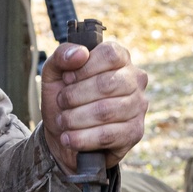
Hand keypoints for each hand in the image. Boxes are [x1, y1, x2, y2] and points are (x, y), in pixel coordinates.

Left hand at [40, 38, 147, 174]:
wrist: (62, 135)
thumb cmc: (64, 100)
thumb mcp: (54, 74)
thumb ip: (61, 56)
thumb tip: (80, 53)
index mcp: (120, 59)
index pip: (110, 54)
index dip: (83, 68)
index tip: (67, 79)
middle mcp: (135, 80)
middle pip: (106, 84)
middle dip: (74, 96)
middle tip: (62, 103)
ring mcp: (138, 106)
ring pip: (105, 111)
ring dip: (74, 119)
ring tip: (63, 121)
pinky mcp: (134, 132)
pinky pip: (107, 136)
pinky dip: (82, 138)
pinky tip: (69, 138)